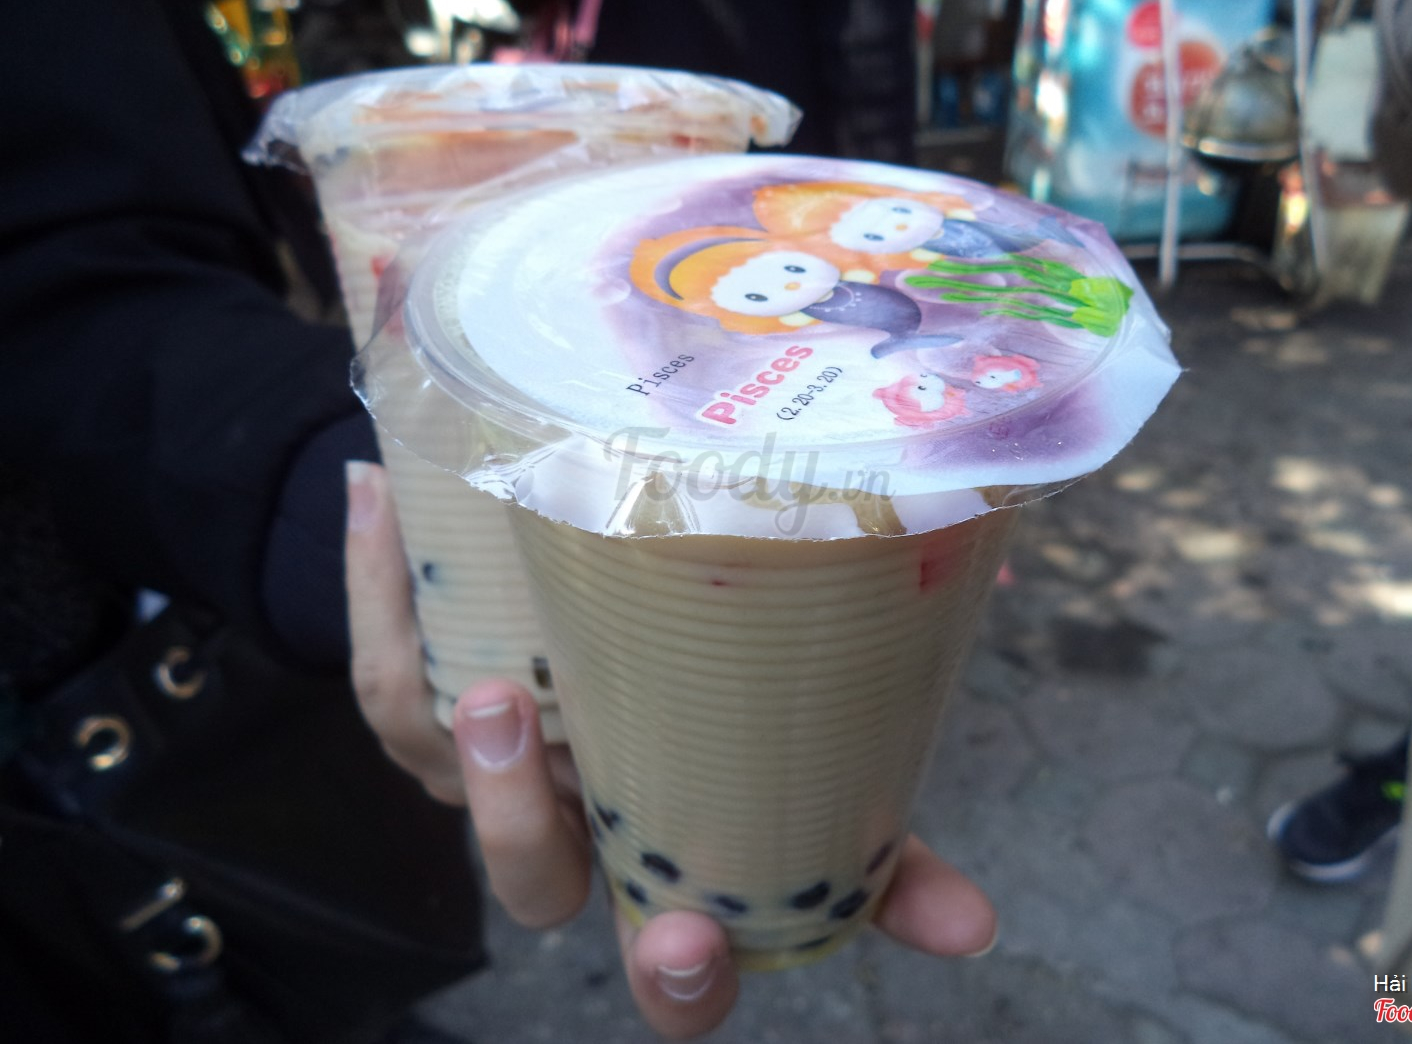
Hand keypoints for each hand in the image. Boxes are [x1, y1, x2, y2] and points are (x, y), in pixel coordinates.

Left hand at [345, 462, 998, 1038]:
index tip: (969, 923)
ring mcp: (516, 797)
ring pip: (510, 853)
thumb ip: (843, 585)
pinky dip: (377, 592)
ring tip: (500, 705)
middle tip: (694, 938)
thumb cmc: (651, 598)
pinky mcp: (421, 726)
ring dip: (503, 798)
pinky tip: (378, 497)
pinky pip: (390, 686)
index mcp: (707, 811)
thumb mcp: (747, 602)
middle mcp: (614, 830)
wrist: (488, 552)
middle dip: (677, 967)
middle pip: (660, 951)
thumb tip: (981, 537)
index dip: (892, 909)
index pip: (819, 888)